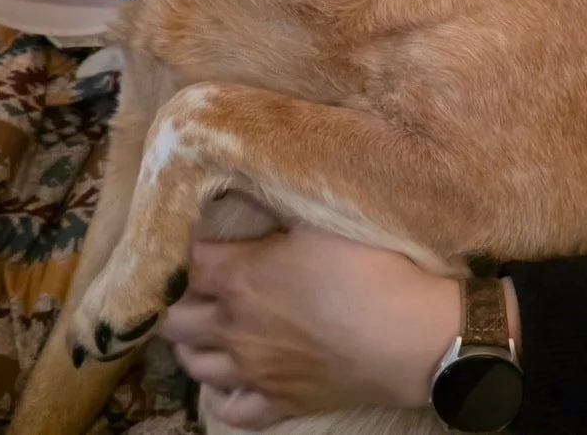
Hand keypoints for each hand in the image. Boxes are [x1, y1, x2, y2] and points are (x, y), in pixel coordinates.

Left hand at [162, 229, 488, 428]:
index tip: (196, 239)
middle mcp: (235, 328)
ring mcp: (255, 372)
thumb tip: (245, 175)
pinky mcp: (282, 405)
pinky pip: (231, 411)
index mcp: (239, 277)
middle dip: (178, 300)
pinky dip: (222, 394)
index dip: (185, 251)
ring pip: (194, 365)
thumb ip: (275, 201)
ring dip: (193, 343)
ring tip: (208, 325)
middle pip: (174, 321)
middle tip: (198, 285)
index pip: (185, 265)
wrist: (412, 336)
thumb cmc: (368, 267)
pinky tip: (231, 377)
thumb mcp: (318, 219)